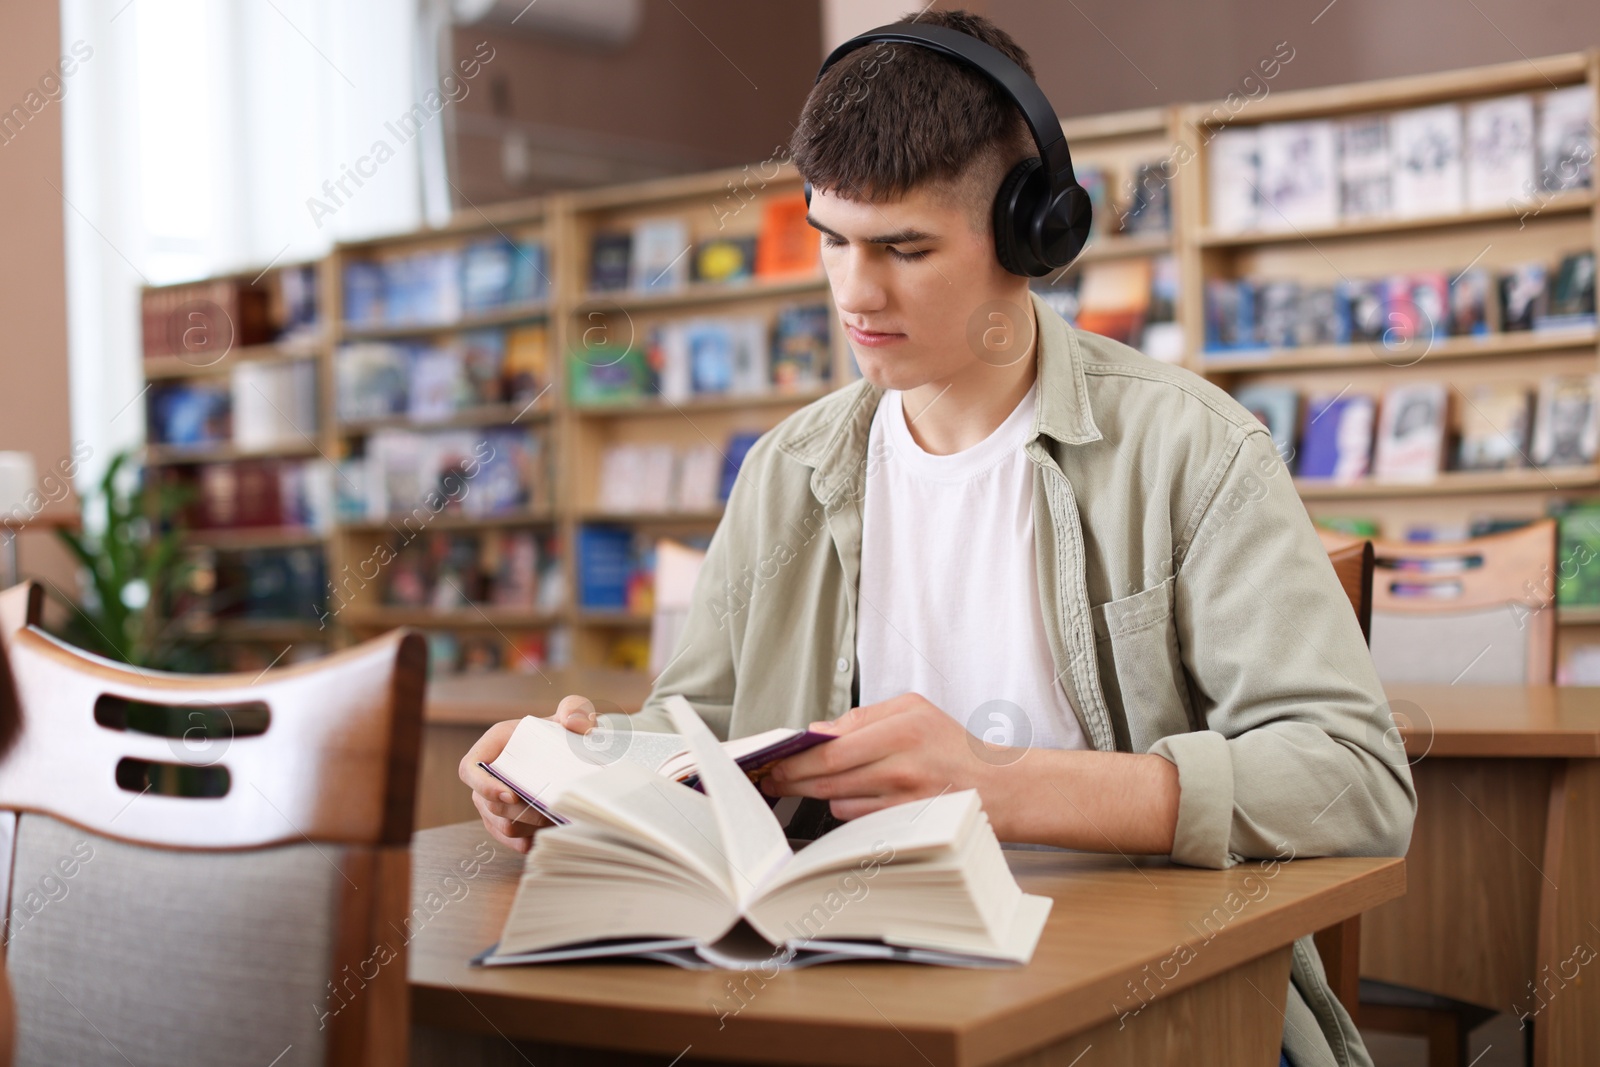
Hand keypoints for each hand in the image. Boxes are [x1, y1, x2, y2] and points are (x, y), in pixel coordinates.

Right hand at [458, 694, 598, 853]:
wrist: (575, 754)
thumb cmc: (567, 731)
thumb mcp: (575, 713)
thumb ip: (576, 709)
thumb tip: (572, 721)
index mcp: (495, 744)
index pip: (470, 769)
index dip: (484, 786)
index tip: (512, 796)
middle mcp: (488, 775)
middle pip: (487, 804)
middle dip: (518, 812)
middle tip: (550, 812)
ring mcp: (495, 800)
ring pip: (501, 824)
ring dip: (526, 828)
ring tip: (555, 822)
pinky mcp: (507, 819)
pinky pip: (509, 838)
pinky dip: (525, 842)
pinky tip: (544, 838)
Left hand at [760, 692, 1008, 820]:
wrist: (999, 786)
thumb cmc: (952, 746)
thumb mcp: (913, 710)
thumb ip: (863, 718)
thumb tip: (817, 732)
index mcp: (903, 728)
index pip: (832, 747)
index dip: (796, 757)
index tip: (774, 759)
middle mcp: (902, 765)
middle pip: (828, 777)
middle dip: (793, 779)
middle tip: (774, 779)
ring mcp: (904, 800)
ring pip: (838, 800)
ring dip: (821, 794)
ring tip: (818, 784)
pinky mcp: (905, 825)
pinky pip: (857, 819)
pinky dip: (846, 808)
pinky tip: (853, 797)